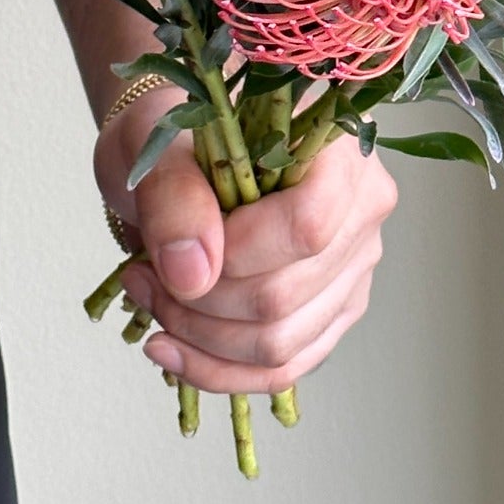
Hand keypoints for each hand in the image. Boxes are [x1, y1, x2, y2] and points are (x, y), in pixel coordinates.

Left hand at [96, 88, 398, 394]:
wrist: (183, 154)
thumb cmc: (181, 135)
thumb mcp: (160, 144)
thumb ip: (176, 197)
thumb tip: (194, 275)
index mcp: (338, 151)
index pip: (307, 225)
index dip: (238, 255)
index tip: (175, 253)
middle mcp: (361, 211)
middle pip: (286, 295)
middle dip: (199, 303)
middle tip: (142, 276)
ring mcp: (352, 268)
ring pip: (280, 344)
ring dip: (199, 339)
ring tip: (151, 298)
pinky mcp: (332, 313)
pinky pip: (281, 368)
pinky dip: (217, 368)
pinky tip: (171, 346)